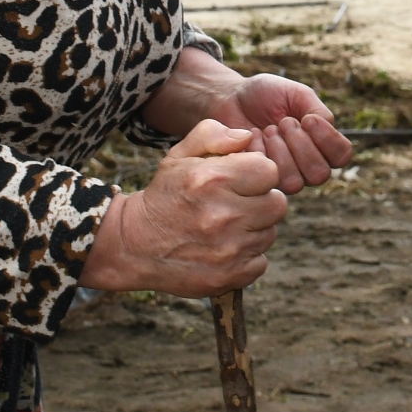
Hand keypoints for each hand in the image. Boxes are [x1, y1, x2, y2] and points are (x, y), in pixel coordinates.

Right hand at [83, 120, 287, 297]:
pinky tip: (224, 248)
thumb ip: (214, 135)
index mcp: (212, 180)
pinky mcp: (229, 276)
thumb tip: (248, 138)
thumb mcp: (180, 156)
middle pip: (278, 204)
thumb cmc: (165, 195)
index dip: (258, 173)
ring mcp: (227, 250)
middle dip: (261, 201)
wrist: (134, 245)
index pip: (270, 171)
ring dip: (253, 229)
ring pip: (270, 233)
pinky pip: (260, 261)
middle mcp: (222, 216)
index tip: (241, 180)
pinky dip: (247, 257)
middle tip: (237, 204)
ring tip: (226, 226)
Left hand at [210, 73, 353, 193]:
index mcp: (320, 143)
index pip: (342, 155)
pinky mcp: (258, 181)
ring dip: (281, 150)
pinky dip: (261, 153)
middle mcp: (306, 165)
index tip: (308, 119)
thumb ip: (319, 110)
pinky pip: (268, 178)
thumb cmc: (266, 95)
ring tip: (268, 130)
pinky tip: (253, 137)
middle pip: (320, 174)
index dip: (328, 139)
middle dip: (300, 144)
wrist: (230, 98)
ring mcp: (282, 176)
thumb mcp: (297, 94)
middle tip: (283, 122)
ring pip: (295, 181)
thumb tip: (327, 128)